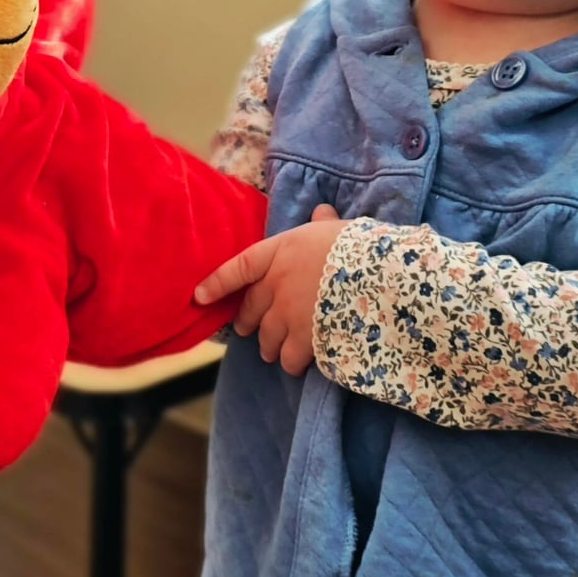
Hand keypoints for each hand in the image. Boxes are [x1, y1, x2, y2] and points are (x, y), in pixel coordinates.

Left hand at [195, 204, 345, 375]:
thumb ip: (323, 225)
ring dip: (269, 346)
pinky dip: (292, 363)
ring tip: (276, 352)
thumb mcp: (337, 229)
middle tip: (247, 328)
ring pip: (266, 339)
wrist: (377, 276)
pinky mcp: (304, 340)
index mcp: (280, 252)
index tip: (199, 295)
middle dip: (247, 322)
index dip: (216, 282)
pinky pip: (288, 359)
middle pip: (250, 309)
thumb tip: (321, 212)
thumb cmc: (358, 246)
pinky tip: (300, 364)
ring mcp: (287, 314)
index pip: (238, 267)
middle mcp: (276, 284)